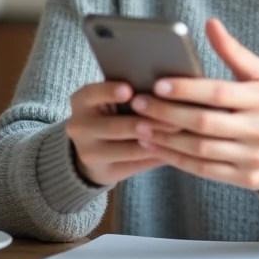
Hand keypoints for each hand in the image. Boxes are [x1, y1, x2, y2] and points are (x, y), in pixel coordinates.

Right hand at [65, 81, 181, 186]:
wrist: (93, 149)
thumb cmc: (112, 113)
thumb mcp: (110, 100)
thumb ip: (131, 93)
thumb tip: (166, 85)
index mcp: (81, 101)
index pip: (92, 94)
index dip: (109, 92)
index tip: (129, 90)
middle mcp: (78, 127)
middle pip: (114, 126)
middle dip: (147, 122)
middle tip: (174, 118)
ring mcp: (88, 153)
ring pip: (128, 149)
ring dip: (156, 141)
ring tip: (180, 133)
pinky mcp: (105, 172)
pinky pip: (135, 165)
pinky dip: (156, 155)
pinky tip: (173, 149)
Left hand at [130, 18, 258, 190]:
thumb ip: (234, 51)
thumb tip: (210, 24)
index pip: (218, 93)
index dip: (186, 89)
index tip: (157, 85)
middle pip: (204, 122)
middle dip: (166, 113)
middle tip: (138, 104)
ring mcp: (252, 157)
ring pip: (200, 149)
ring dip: (166, 138)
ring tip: (140, 127)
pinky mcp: (245, 178)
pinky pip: (204, 170)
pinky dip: (177, 159)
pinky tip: (157, 148)